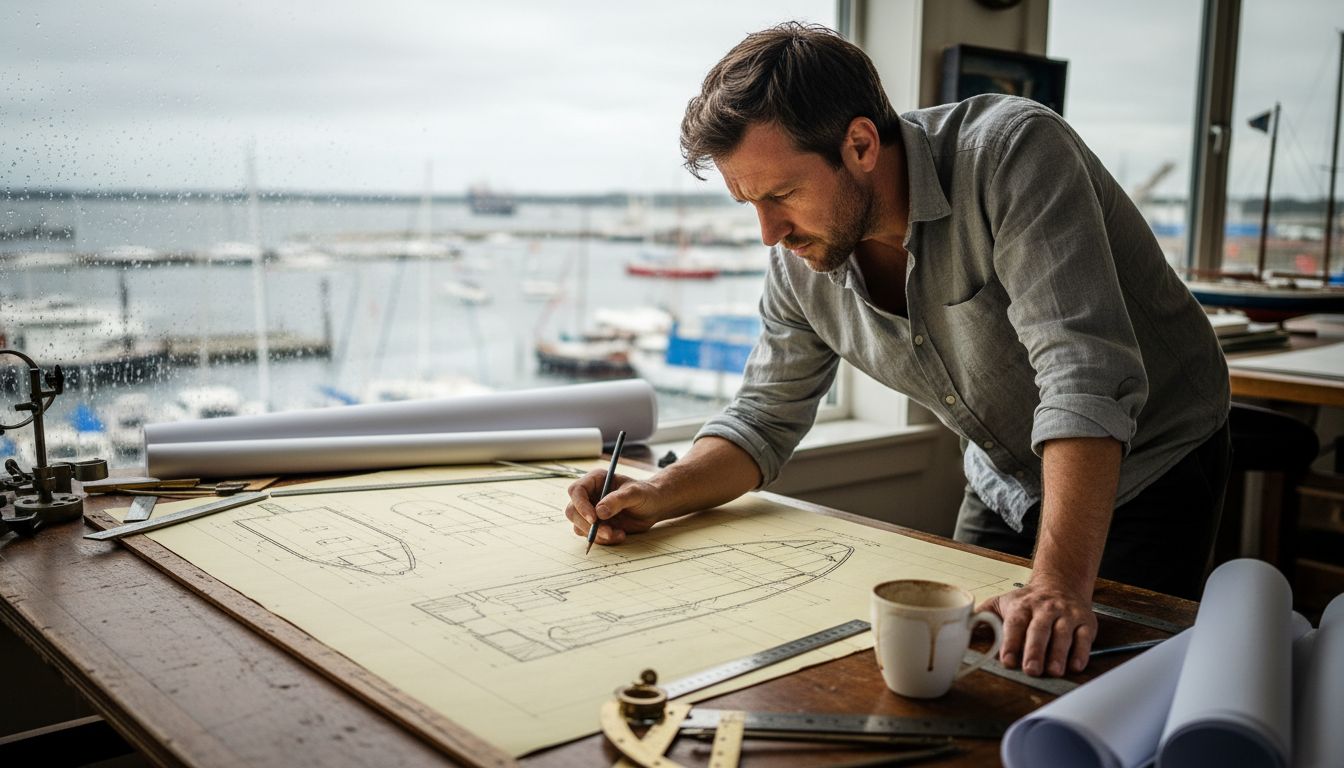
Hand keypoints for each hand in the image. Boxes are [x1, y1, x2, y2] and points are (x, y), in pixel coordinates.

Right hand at [564, 469, 665, 545]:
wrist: (654, 507)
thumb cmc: (646, 494)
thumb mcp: (635, 493)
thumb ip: (618, 500)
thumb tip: (599, 511)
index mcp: (596, 480)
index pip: (576, 490)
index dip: (581, 505)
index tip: (594, 518)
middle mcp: (590, 495)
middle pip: (573, 511)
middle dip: (588, 525)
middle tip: (607, 532)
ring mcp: (591, 511)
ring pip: (579, 526)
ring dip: (597, 534)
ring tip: (619, 534)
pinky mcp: (596, 525)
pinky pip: (590, 536)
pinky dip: (603, 540)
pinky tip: (620, 535)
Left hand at [978, 577, 1096, 676]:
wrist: (1060, 582)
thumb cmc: (1028, 600)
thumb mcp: (1002, 603)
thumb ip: (983, 617)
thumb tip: (961, 629)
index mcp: (1022, 605)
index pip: (1015, 624)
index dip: (1011, 642)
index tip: (1007, 660)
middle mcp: (1045, 608)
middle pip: (1039, 630)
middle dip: (1035, 650)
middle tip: (1031, 670)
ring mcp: (1066, 614)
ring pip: (1063, 634)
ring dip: (1059, 654)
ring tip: (1054, 671)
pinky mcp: (1085, 621)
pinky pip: (1085, 637)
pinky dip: (1081, 652)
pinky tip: (1076, 665)